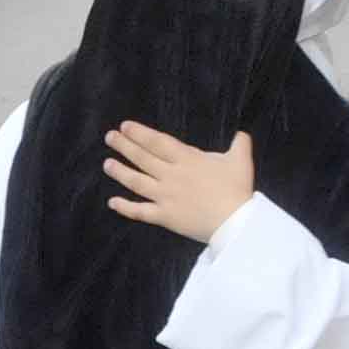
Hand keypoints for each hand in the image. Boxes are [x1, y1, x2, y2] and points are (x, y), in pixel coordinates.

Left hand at [101, 123, 254, 243]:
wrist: (234, 222)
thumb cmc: (237, 190)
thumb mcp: (241, 161)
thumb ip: (239, 144)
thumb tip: (242, 134)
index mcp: (187, 159)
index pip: (158, 142)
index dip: (140, 133)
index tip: (125, 126)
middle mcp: (171, 175)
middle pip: (143, 158)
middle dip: (124, 146)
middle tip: (109, 137)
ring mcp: (165, 196)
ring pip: (136, 181)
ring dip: (120, 172)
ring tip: (107, 163)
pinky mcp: (164, 217)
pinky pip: (140, 211)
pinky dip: (125, 207)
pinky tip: (112, 202)